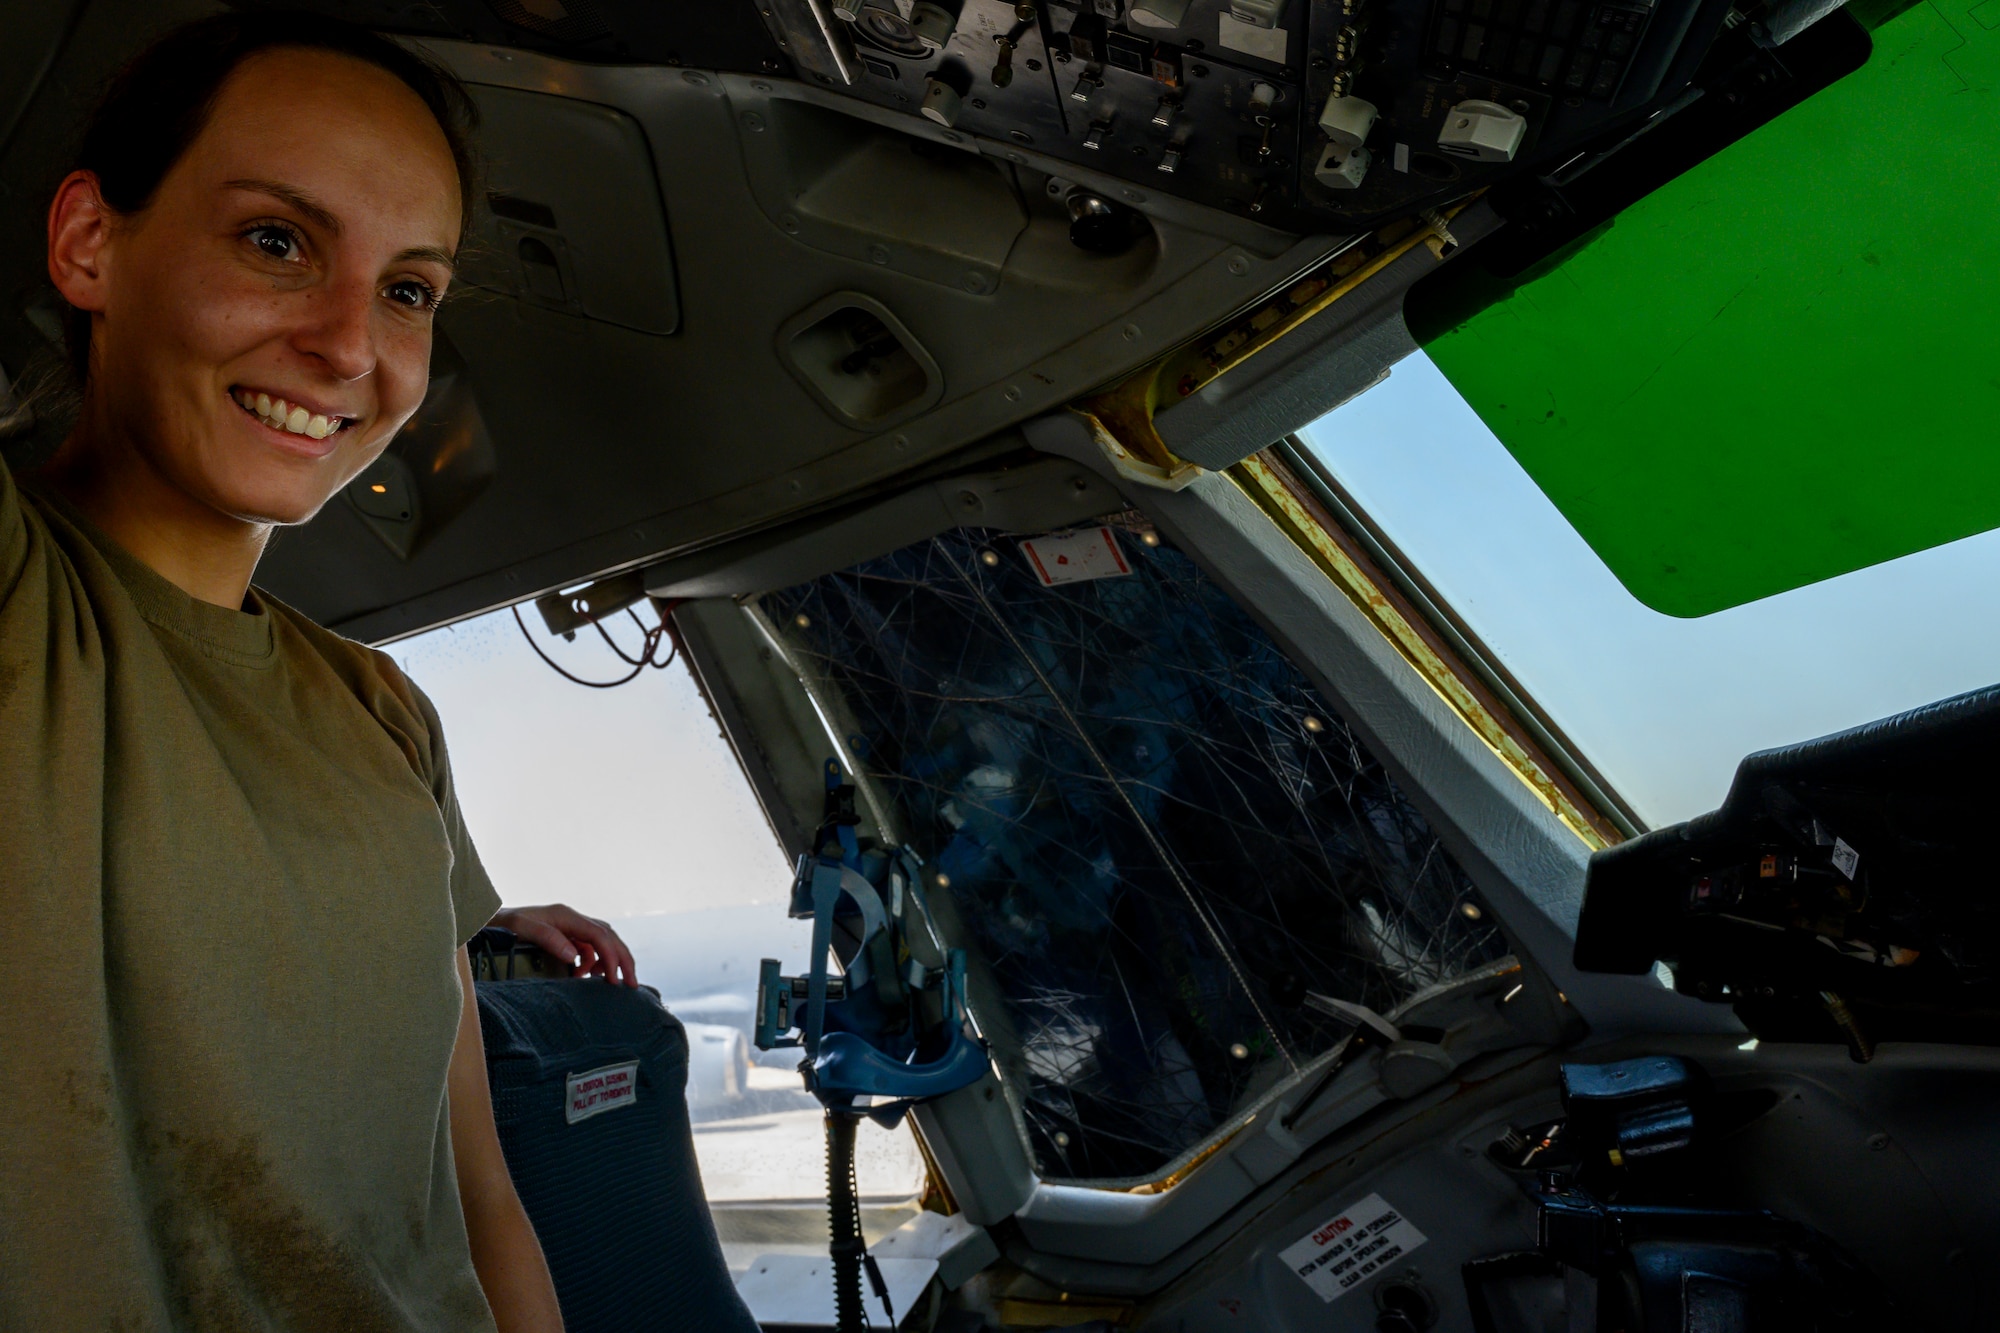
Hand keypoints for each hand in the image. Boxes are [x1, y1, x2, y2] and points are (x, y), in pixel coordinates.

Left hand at [489, 904, 637, 986]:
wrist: (488, 921)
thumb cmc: (503, 924)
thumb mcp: (522, 928)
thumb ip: (549, 939)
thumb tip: (575, 956)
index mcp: (566, 916)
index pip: (600, 935)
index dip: (612, 956)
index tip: (616, 979)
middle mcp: (572, 919)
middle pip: (608, 936)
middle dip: (622, 959)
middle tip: (631, 983)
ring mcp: (569, 927)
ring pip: (602, 942)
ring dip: (609, 961)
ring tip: (608, 982)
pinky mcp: (565, 936)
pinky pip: (588, 948)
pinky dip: (592, 962)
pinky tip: (583, 975)